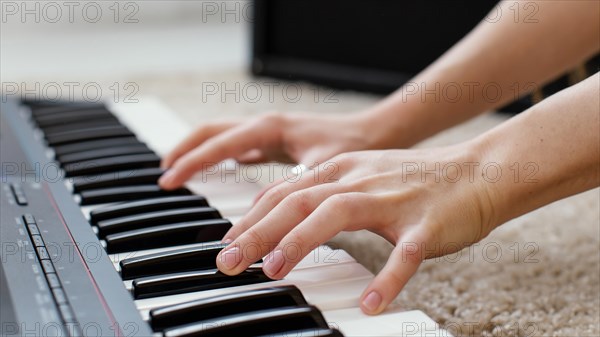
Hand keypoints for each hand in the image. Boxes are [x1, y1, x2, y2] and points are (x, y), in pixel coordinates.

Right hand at [159, 112, 378, 189]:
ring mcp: (269, 132)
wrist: (374, 134)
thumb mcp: (319, 169)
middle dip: (185, 150)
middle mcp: (265, 125)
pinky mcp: (276, 142)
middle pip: (211, 132)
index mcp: (269, 127)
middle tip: (164, 174)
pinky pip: (239, 145)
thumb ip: (290, 188)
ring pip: (223, 136)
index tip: (169, 180)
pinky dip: (222, 156)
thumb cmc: (352, 147)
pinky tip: (221, 168)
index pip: (219, 142)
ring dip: (199, 151)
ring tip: (179, 170)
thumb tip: (260, 213)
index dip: (192, 162)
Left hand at [215, 143, 499, 314]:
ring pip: (339, 214)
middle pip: (300, 200)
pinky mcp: (426, 224)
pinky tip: (370, 304)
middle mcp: (361, 179)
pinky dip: (386, 279)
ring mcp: (393, 200)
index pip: (286, 191)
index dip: (251, 217)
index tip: (225, 244)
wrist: (476, 172)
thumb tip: (276, 207)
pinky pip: (405, 254)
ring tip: (274, 272)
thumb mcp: (359, 173)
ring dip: (301, 242)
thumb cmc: (414, 180)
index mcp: (343, 169)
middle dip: (258, 231)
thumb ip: (319, 188)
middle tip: (227, 262)